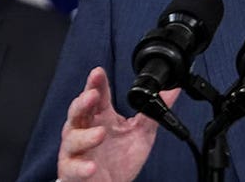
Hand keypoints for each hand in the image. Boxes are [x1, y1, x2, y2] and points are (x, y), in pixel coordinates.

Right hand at [58, 67, 178, 181]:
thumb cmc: (120, 159)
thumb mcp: (141, 133)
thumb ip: (153, 112)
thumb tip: (172, 90)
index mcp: (101, 117)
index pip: (96, 95)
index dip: (95, 83)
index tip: (98, 72)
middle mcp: (84, 130)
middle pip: (77, 111)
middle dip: (83, 101)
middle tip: (93, 95)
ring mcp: (75, 150)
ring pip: (72, 138)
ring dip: (85, 135)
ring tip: (100, 133)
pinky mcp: (72, 171)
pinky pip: (72, 167)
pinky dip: (80, 166)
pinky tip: (91, 166)